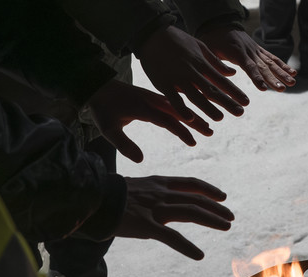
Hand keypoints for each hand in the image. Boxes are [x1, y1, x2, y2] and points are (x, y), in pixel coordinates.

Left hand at [87, 80, 211, 162]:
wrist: (97, 86)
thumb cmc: (102, 109)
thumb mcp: (108, 129)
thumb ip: (123, 144)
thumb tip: (141, 160)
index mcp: (142, 107)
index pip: (165, 120)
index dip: (180, 131)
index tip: (192, 142)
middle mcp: (151, 100)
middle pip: (177, 111)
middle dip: (195, 122)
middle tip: (210, 132)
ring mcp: (153, 97)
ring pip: (177, 107)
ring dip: (193, 116)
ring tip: (208, 126)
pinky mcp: (153, 96)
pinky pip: (173, 103)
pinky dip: (185, 109)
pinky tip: (194, 115)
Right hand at [116, 176, 234, 258]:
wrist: (90, 198)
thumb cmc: (108, 195)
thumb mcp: (133, 187)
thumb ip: (149, 192)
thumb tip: (156, 197)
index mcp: (158, 183)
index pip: (190, 184)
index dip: (208, 190)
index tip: (222, 196)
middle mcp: (161, 194)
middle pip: (196, 199)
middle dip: (216, 208)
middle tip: (230, 217)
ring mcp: (155, 209)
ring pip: (191, 212)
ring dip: (212, 220)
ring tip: (226, 227)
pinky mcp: (146, 226)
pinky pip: (171, 238)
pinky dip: (187, 247)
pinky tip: (199, 255)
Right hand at [136, 25, 249, 121]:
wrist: (152, 35)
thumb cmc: (178, 41)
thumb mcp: (200, 47)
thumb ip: (216, 62)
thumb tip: (233, 73)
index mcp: (201, 64)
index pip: (221, 81)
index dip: (234, 92)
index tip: (246, 101)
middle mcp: (192, 72)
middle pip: (212, 90)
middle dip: (227, 102)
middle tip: (241, 113)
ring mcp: (178, 78)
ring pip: (195, 95)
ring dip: (208, 108)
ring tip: (220, 118)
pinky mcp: (163, 83)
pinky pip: (173, 98)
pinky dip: (181, 108)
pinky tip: (190, 119)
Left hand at [199, 27, 296, 91]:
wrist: (220, 24)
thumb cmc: (211, 40)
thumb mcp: (208, 50)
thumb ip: (214, 64)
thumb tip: (217, 80)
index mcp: (237, 52)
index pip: (249, 66)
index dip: (256, 78)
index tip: (264, 89)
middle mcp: (249, 50)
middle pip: (263, 66)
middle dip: (273, 78)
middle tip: (282, 89)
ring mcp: (256, 50)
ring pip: (271, 62)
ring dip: (282, 73)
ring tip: (293, 83)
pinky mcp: (259, 50)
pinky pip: (273, 58)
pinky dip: (283, 65)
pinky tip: (293, 72)